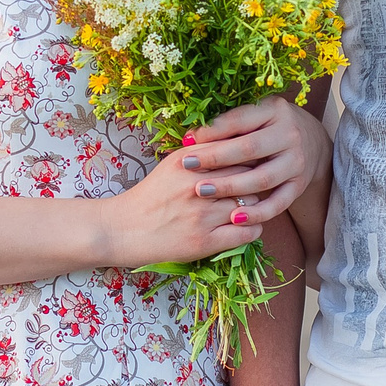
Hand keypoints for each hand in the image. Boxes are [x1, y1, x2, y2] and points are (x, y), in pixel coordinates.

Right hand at [103, 142, 265, 268]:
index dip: (252, 157)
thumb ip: (202, 151)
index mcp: (189, 163)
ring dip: (257, 204)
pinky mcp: (205, 242)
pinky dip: (253, 227)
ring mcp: (203, 216)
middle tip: (261, 183)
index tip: (256, 161)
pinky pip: (247, 232)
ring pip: (252, 204)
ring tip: (253, 204)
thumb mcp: (172, 164)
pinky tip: (246, 224)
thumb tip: (238, 143)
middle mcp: (197, 187)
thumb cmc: (151, 195)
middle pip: (248, 176)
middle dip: (258, 179)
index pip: (237, 152)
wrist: (124, 229)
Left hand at [176, 97, 328, 225]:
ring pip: (261, 178)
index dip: (212, 130)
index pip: (240, 120)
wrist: (311, 143)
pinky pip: (278, 203)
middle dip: (216, 158)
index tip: (186, 141)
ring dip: (230, 186)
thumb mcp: (254, 117)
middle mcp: (289, 135)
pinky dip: (257, 213)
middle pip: (249, 148)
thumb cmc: (268, 128)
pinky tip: (234, 219)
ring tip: (202, 191)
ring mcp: (296, 162)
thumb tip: (189, 139)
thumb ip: (226, 126)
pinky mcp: (299, 186)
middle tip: (188, 165)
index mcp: (274, 111)